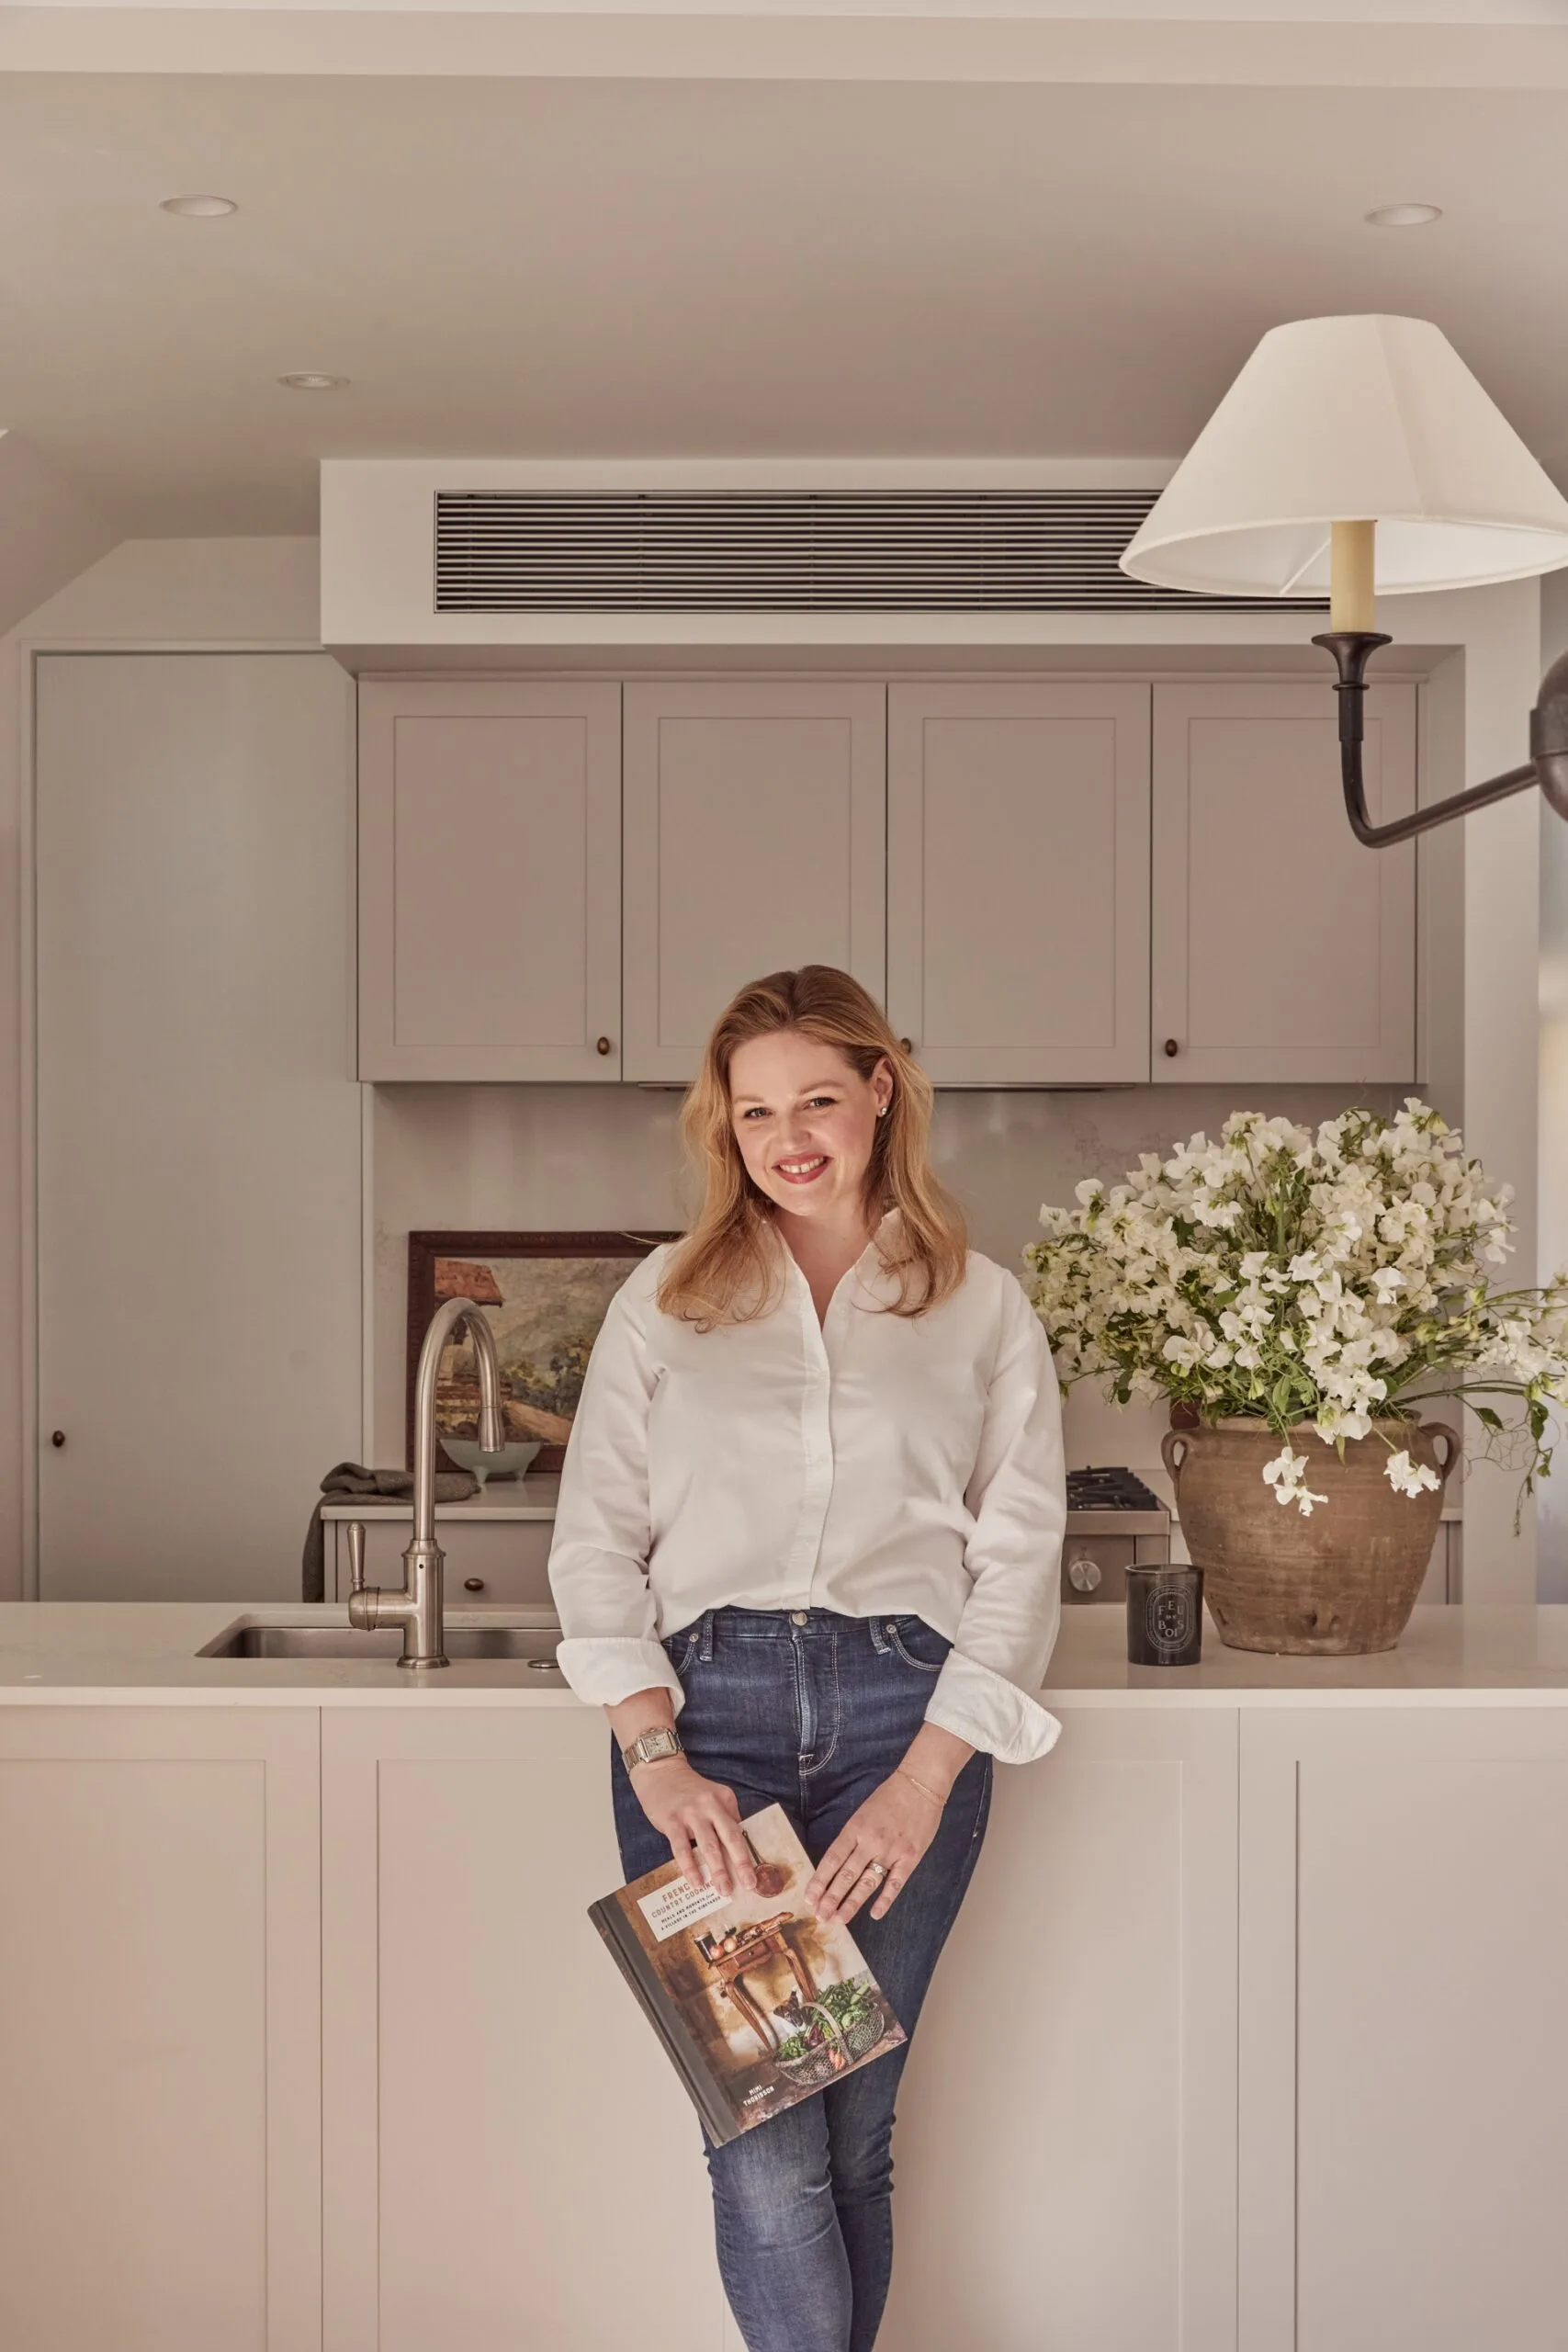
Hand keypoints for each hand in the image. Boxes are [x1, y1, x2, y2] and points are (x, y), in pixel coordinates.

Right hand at [632, 1757, 758, 1899]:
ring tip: (724, 1890)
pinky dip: (690, 1866)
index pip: (739, 1831)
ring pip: (708, 1845)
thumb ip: (724, 1818)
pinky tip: (696, 1881)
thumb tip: (735, 1850)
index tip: (757, 1874)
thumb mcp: (712, 1797)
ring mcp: (691, 1813)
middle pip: (730, 1837)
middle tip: (749, 1884)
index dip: (748, 1854)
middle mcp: (711, 1805)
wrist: (660, 1772)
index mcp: (724, 1800)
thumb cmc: (688, 1791)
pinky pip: (682, 1847)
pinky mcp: (671, 1820)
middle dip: (741, 1863)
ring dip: (718, 1870)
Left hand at [805, 1768, 946, 1926]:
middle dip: (831, 1898)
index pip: (832, 1859)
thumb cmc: (889, 1797)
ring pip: (867, 1882)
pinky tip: (875, 1914)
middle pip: (846, 1875)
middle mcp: (870, 1841)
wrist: (920, 1785)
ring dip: (852, 1903)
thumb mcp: (863, 1812)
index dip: (820, 1880)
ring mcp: (891, 1851)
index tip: (810, 1897)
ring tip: (839, 1919)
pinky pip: (895, 1883)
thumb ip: (852, 1838)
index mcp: (855, 1828)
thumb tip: (838, 1865)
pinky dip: (885, 1900)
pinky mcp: (910, 1857)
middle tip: (820, 1917)